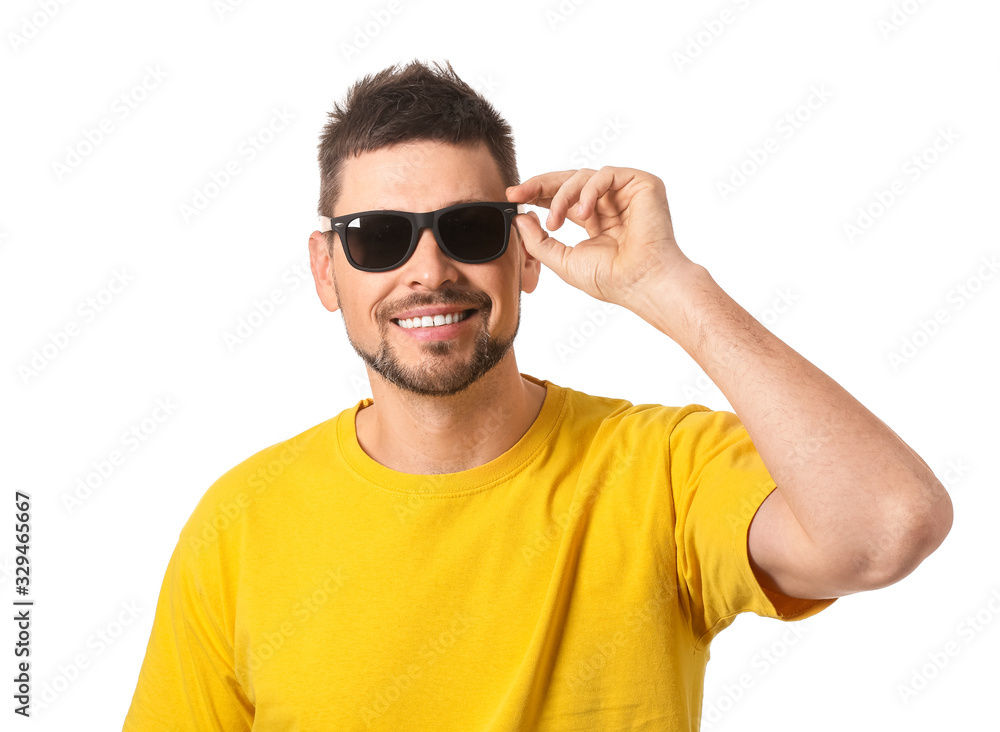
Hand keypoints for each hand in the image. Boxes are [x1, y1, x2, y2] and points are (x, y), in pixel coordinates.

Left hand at [506, 166, 695, 308]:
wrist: (642, 283)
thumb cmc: (612, 279)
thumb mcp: (563, 261)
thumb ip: (538, 241)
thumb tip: (520, 219)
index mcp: (595, 220)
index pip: (562, 198)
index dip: (537, 195)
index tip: (513, 198)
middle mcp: (611, 203)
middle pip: (569, 181)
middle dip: (540, 186)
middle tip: (517, 193)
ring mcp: (626, 193)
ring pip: (583, 176)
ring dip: (562, 196)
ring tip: (556, 221)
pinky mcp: (641, 184)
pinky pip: (605, 174)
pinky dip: (587, 191)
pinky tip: (582, 213)